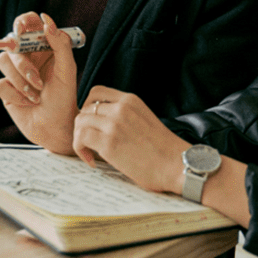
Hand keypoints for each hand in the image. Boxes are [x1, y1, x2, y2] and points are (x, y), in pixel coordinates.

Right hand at [0, 12, 78, 153]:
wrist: (55, 127)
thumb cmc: (65, 97)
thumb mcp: (67, 69)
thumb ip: (60, 43)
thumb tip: (46, 21)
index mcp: (42, 46)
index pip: (29, 23)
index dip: (22, 21)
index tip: (22, 29)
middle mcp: (27, 56)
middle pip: (11, 43)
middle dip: (22, 62)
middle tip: (35, 77)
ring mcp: (14, 72)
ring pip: (3, 62)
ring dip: (21, 80)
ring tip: (37, 93)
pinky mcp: (6, 89)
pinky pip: (0, 84)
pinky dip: (16, 94)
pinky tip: (28, 102)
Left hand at [73, 86, 189, 194]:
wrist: (177, 164)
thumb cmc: (163, 149)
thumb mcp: (144, 118)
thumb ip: (125, 115)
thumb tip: (103, 124)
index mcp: (130, 100)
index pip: (96, 92)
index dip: (88, 107)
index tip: (93, 123)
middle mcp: (120, 108)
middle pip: (85, 108)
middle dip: (83, 126)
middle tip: (90, 142)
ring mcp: (113, 124)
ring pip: (80, 122)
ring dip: (79, 138)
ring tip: (89, 153)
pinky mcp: (108, 143)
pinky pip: (80, 138)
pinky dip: (80, 150)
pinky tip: (92, 161)